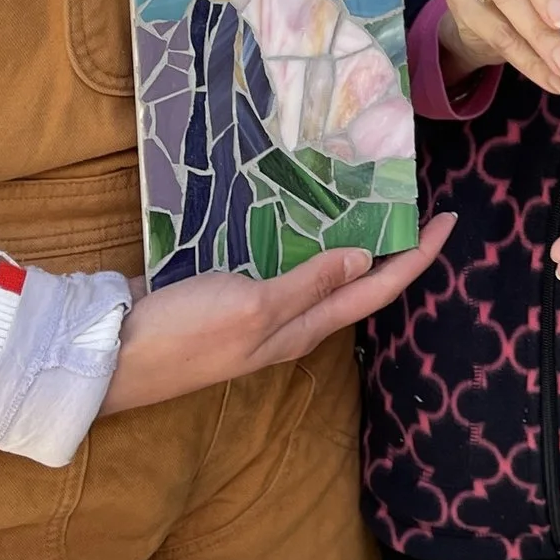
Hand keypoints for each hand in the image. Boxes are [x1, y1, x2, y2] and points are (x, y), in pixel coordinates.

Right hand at [98, 213, 455, 413]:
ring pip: (322, 273)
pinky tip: (301, 214)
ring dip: (351, 241)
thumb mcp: (253, 307)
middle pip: (359, 283)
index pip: (380, 290)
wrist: (109, 357)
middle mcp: (291, 321)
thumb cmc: (184, 335)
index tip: (450, 219)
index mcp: (304, 327)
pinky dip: (303, 239)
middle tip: (418, 203)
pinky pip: (282, 264)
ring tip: (372, 202)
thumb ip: (309, 284)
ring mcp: (259, 309)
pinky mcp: (228, 293)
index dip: (419, 257)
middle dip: (396, 247)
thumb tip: (366, 260)